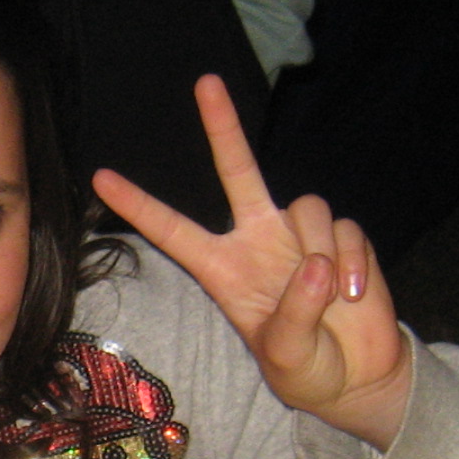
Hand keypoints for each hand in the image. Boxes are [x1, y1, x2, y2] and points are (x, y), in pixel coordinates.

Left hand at [93, 77, 411, 449]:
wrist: (357, 376)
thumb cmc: (307, 369)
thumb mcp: (288, 355)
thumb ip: (295, 313)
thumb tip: (316, 265)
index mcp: (224, 270)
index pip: (173, 230)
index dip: (139, 205)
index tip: (101, 177)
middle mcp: (257, 241)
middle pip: (237, 170)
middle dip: (223, 125)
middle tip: (205, 82)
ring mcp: (300, 237)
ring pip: (306, 206)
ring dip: (321, 251)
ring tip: (333, 298)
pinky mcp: (342, 239)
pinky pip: (346, 231)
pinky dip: (353, 262)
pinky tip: (353, 296)